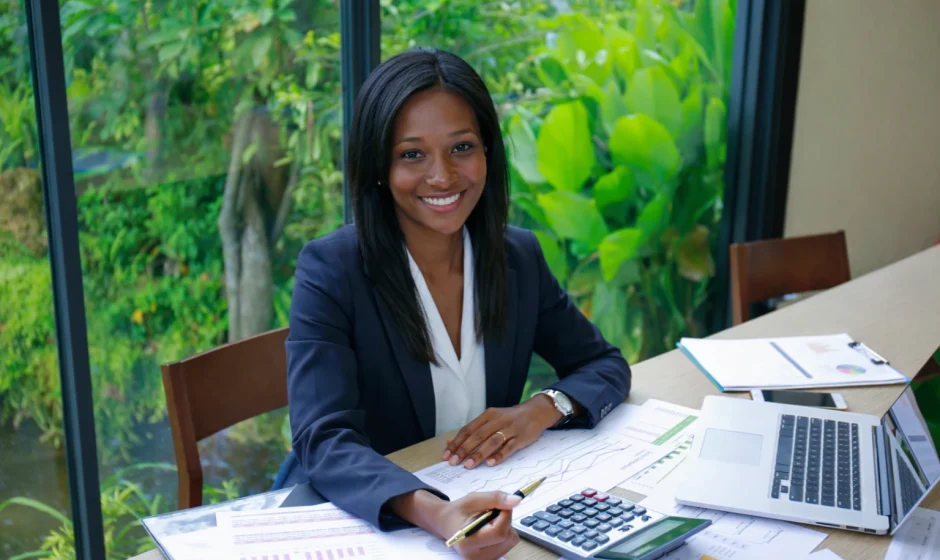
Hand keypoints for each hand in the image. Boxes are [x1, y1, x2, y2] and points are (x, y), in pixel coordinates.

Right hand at [436, 492, 521, 559]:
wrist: (447, 523)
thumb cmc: (458, 511)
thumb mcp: (474, 499)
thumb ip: (495, 498)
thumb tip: (516, 501)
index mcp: (468, 542)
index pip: (499, 532)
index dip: (505, 514)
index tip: (501, 504)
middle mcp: (476, 557)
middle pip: (508, 537)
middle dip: (504, 520)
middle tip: (490, 514)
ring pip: (511, 540)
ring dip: (504, 527)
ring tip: (488, 523)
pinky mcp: (490, 559)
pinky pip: (508, 544)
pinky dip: (503, 534)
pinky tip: (490, 531)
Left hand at [442, 394, 561, 468]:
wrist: (535, 412)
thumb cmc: (509, 419)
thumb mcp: (491, 420)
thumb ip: (473, 431)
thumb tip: (451, 443)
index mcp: (487, 415)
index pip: (468, 429)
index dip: (456, 442)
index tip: (446, 455)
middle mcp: (497, 420)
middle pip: (478, 435)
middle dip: (464, 449)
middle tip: (454, 462)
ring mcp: (510, 428)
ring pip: (492, 441)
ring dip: (479, 453)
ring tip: (469, 465)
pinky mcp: (521, 437)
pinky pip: (509, 447)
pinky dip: (500, 455)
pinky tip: (491, 463)